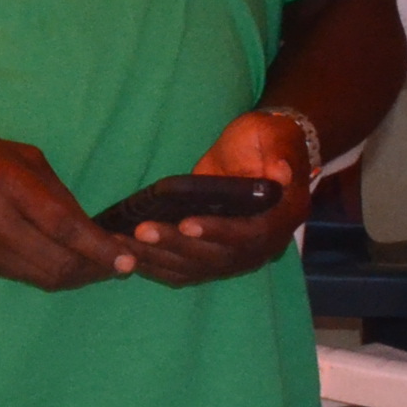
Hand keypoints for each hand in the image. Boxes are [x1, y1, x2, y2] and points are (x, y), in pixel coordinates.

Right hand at [0, 129, 134, 291]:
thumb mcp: (14, 154)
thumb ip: (53, 190)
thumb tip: (85, 225)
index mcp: (8, 186)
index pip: (65, 228)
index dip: (100, 249)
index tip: (127, 262)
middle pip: (59, 264)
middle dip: (96, 270)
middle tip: (119, 266)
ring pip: (42, 278)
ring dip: (75, 277)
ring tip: (96, 268)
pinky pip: (21, 276)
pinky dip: (47, 273)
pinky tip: (59, 263)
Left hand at [112, 111, 313, 288]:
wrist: (260, 153)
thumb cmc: (267, 139)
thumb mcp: (276, 136)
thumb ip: (280, 152)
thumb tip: (281, 174)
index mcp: (283, 216)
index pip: (251, 234)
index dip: (219, 232)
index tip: (186, 224)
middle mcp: (264, 244)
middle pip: (218, 256)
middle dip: (177, 245)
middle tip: (141, 231)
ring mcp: (239, 254)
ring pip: (197, 267)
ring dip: (159, 258)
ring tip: (124, 243)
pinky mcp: (216, 256)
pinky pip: (186, 270)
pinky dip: (157, 266)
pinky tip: (127, 256)